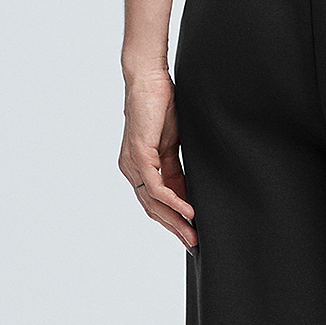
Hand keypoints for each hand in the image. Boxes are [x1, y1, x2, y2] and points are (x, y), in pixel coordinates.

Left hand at [119, 69, 197, 248]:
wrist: (149, 80)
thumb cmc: (161, 106)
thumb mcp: (172, 144)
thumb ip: (176, 169)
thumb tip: (189, 191)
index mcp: (140, 167)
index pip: (156, 202)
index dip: (173, 220)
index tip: (191, 234)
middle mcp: (131, 169)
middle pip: (152, 208)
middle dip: (174, 228)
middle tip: (194, 244)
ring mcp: (133, 163)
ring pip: (153, 202)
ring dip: (174, 220)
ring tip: (192, 234)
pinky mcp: (139, 155)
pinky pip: (156, 187)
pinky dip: (173, 201)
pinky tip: (187, 210)